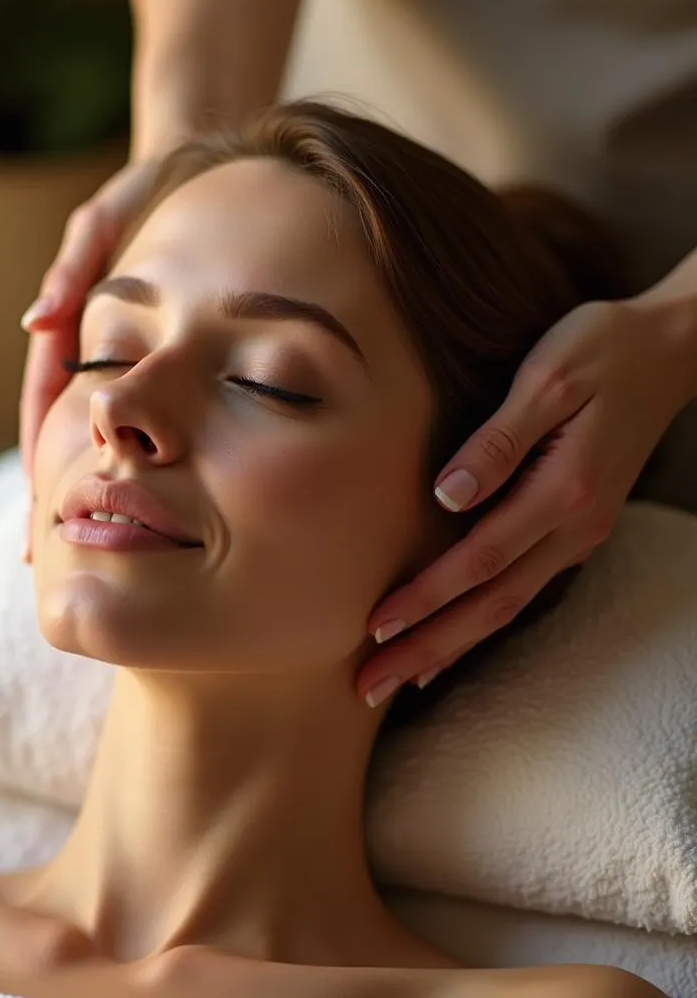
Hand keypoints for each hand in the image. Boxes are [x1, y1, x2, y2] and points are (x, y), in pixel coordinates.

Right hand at [18, 157, 166, 562]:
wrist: (204, 170)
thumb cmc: (153, 188)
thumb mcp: (107, 216)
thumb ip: (71, 264)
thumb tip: (35, 322)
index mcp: (72, 326)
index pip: (46, 402)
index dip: (39, 453)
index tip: (36, 506)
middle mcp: (89, 350)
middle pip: (62, 433)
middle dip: (51, 491)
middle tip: (45, 554)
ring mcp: (120, 358)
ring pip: (98, 434)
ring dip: (85, 487)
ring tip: (84, 547)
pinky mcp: (152, 358)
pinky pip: (137, 416)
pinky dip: (128, 458)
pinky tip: (139, 499)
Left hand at [358, 295, 696, 706]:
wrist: (669, 351)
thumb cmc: (601, 351)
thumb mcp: (547, 380)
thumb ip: (497, 441)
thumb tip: (447, 495)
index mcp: (562, 491)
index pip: (479, 561)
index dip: (426, 598)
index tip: (376, 629)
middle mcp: (573, 528)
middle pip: (491, 606)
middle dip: (429, 650)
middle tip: (371, 686)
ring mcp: (578, 535)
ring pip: (507, 608)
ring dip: (451, 647)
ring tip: (400, 680)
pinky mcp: (574, 530)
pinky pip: (522, 591)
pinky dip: (482, 623)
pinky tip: (452, 641)